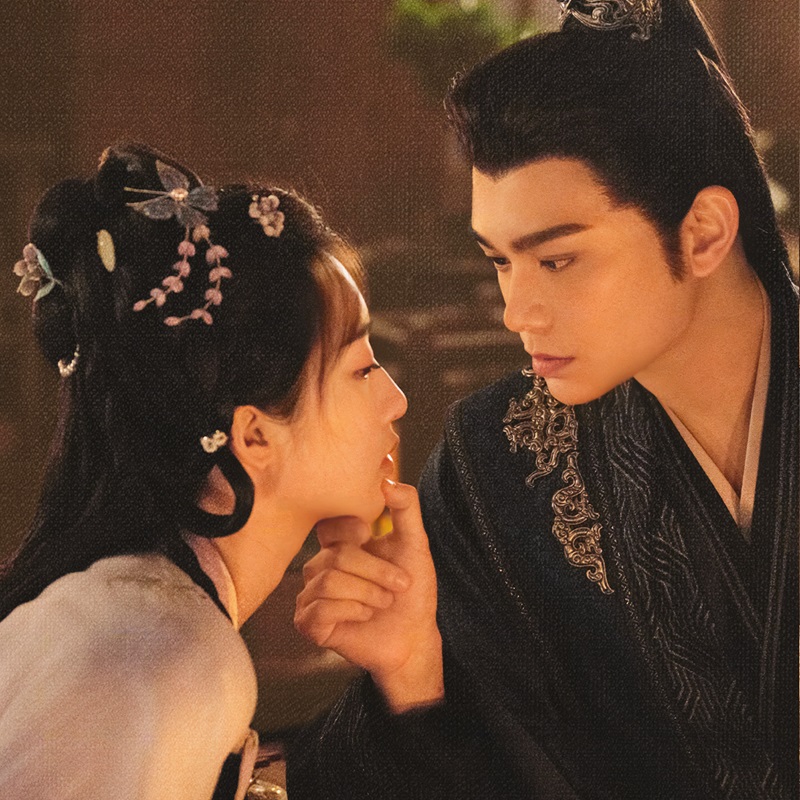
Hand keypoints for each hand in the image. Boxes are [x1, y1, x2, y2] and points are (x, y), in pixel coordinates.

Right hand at [294, 480, 443, 711]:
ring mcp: (310, 595)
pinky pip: (321, 608)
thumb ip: (405, 507)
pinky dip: (353, 611)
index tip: (374, 540)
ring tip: (383, 602)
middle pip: (337, 555)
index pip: (330, 524)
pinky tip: (365, 616)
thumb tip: (386, 480)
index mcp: (338, 545)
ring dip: (368, 593)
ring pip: (328, 581)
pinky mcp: (308, 623)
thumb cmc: (412, 591)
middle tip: (399, 584)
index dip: (355, 530)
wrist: (414, 636)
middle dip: (377, 571)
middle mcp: (319, 566)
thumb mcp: (415, 543)